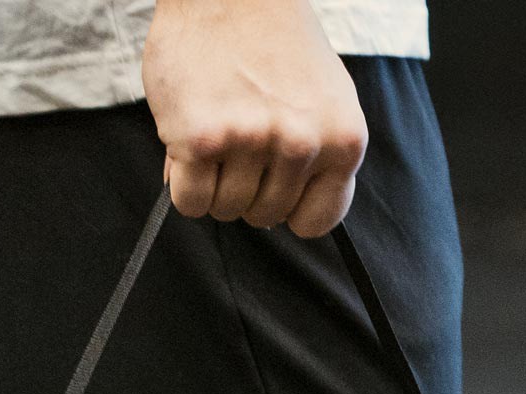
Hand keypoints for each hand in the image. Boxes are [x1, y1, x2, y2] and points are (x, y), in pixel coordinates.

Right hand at [142, 0, 368, 238]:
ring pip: (227, 210)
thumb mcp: (319, 99)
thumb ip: (313, 156)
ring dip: (213, 183)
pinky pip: (191, 202)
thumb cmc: (271, 41)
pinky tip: (190, 141)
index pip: (317, 221)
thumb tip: (278, 211)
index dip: (288, 206)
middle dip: (245, 188)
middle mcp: (302, 143)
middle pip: (266, 217)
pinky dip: (183, 182)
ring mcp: (252, 141)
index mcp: (342, 139)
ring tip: (216, 131)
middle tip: (237, 139)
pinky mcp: (201, 139)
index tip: (274, 182)